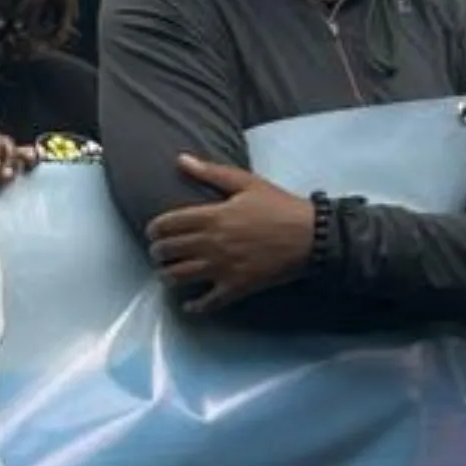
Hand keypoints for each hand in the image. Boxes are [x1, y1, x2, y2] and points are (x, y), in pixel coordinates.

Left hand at [145, 155, 315, 313]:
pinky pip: (209, 301)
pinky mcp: (238, 286)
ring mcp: (223, 267)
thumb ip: (210, 172)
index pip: (166, 224)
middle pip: (168, 251)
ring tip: (167, 275)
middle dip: (157, 253)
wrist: (313, 236)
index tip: (152, 233)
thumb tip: (180, 159)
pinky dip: (195, 306)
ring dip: (167, 277)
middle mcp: (211, 243)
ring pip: (180, 277)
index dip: (153, 230)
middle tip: (159, 254)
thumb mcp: (246, 183)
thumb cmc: (279, 207)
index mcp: (212, 216)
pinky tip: (189, 306)